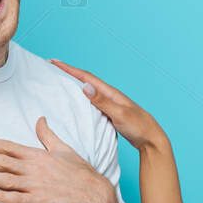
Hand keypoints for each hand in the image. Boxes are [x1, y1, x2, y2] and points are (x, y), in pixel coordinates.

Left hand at [0, 118, 113, 202]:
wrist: (94, 197)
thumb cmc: (81, 174)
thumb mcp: (64, 149)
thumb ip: (47, 135)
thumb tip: (40, 119)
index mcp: (38, 155)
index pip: (9, 147)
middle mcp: (34, 169)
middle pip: (3, 162)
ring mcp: (35, 186)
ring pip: (5, 180)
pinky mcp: (37, 202)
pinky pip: (15, 199)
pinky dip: (1, 197)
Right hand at [48, 58, 164, 150]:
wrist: (151, 140)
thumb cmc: (138, 126)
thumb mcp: (119, 114)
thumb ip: (102, 101)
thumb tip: (85, 86)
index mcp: (110, 93)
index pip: (86, 77)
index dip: (69, 69)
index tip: (53, 62)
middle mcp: (109, 95)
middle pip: (85, 81)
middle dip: (69, 73)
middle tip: (51, 68)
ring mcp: (109, 104)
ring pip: (88, 91)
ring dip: (74, 85)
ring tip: (59, 81)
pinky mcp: (110, 113)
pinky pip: (91, 102)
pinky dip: (81, 98)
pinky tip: (76, 102)